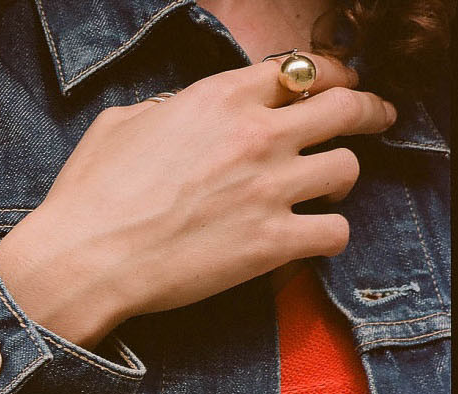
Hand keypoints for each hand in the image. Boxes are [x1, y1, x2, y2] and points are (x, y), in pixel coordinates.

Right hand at [0, 52, 396, 347]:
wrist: (83, 259)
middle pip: (345, 106)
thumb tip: (175, 117)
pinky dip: (330, 237)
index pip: (300, 70)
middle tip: (375, 120)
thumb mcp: (119, 126)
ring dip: (343, 180)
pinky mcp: (271, 242)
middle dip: (367, 110)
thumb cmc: (89, 198)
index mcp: (221, 98)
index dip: (328, 76)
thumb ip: (164, 111)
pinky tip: (314, 241)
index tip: (336, 85)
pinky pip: (335, 233)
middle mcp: (257, 134)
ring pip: (349, 169)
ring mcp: (269, 187)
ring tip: (331, 191)